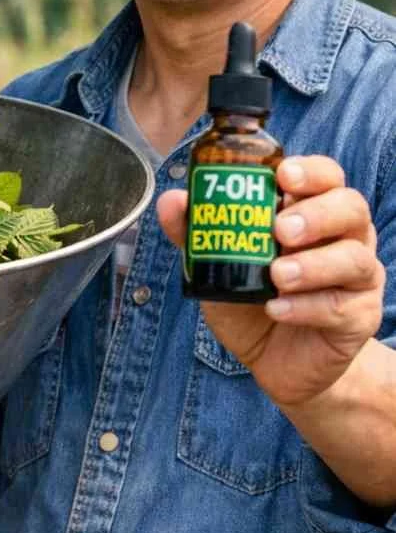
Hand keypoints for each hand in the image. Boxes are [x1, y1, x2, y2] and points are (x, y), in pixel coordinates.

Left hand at [158, 156, 383, 407]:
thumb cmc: (250, 299)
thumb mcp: (216, 264)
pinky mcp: (361, 317)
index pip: (327, 176)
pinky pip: (341, 306)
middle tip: (280, 229)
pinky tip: (277, 309)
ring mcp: (358, 277)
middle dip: (316, 214)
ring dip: (313, 264)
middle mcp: (345, 236)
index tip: (283, 176)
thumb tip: (172, 201)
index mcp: (313, 210)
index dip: (311, 171)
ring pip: (354, 257)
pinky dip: (306, 306)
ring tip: (277, 274)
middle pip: (350, 207)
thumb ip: (196, 232)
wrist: (273, 361)